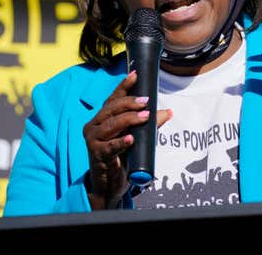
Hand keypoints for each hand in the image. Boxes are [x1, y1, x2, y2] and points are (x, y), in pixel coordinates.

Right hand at [82, 71, 171, 208]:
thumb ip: (149, 125)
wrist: (108, 185)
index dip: (123, 86)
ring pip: (111, 124)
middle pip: (111, 108)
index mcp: (101, 118)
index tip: (135, 75)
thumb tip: (168, 112)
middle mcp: (94, 126)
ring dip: (129, 119)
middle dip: (130, 103)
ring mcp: (93, 140)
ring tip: (145, 117)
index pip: (112, 99)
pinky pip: (109, 146)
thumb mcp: (136, 138)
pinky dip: (121, 142)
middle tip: (146, 102)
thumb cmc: (121, 158)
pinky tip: (131, 139)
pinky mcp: (96, 155)